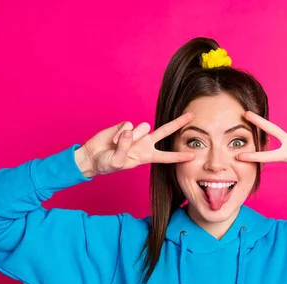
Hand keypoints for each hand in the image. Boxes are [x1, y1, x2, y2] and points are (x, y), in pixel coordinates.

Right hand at [75, 113, 195, 177]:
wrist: (92, 157)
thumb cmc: (106, 164)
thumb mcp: (117, 162)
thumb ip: (124, 147)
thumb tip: (129, 132)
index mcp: (146, 156)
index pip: (166, 157)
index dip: (179, 157)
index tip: (193, 156)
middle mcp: (144, 143)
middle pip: (165, 131)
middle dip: (178, 123)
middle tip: (192, 116)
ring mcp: (135, 134)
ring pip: (143, 127)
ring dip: (132, 135)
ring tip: (118, 144)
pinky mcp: (125, 126)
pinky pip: (128, 125)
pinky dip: (120, 133)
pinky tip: (112, 139)